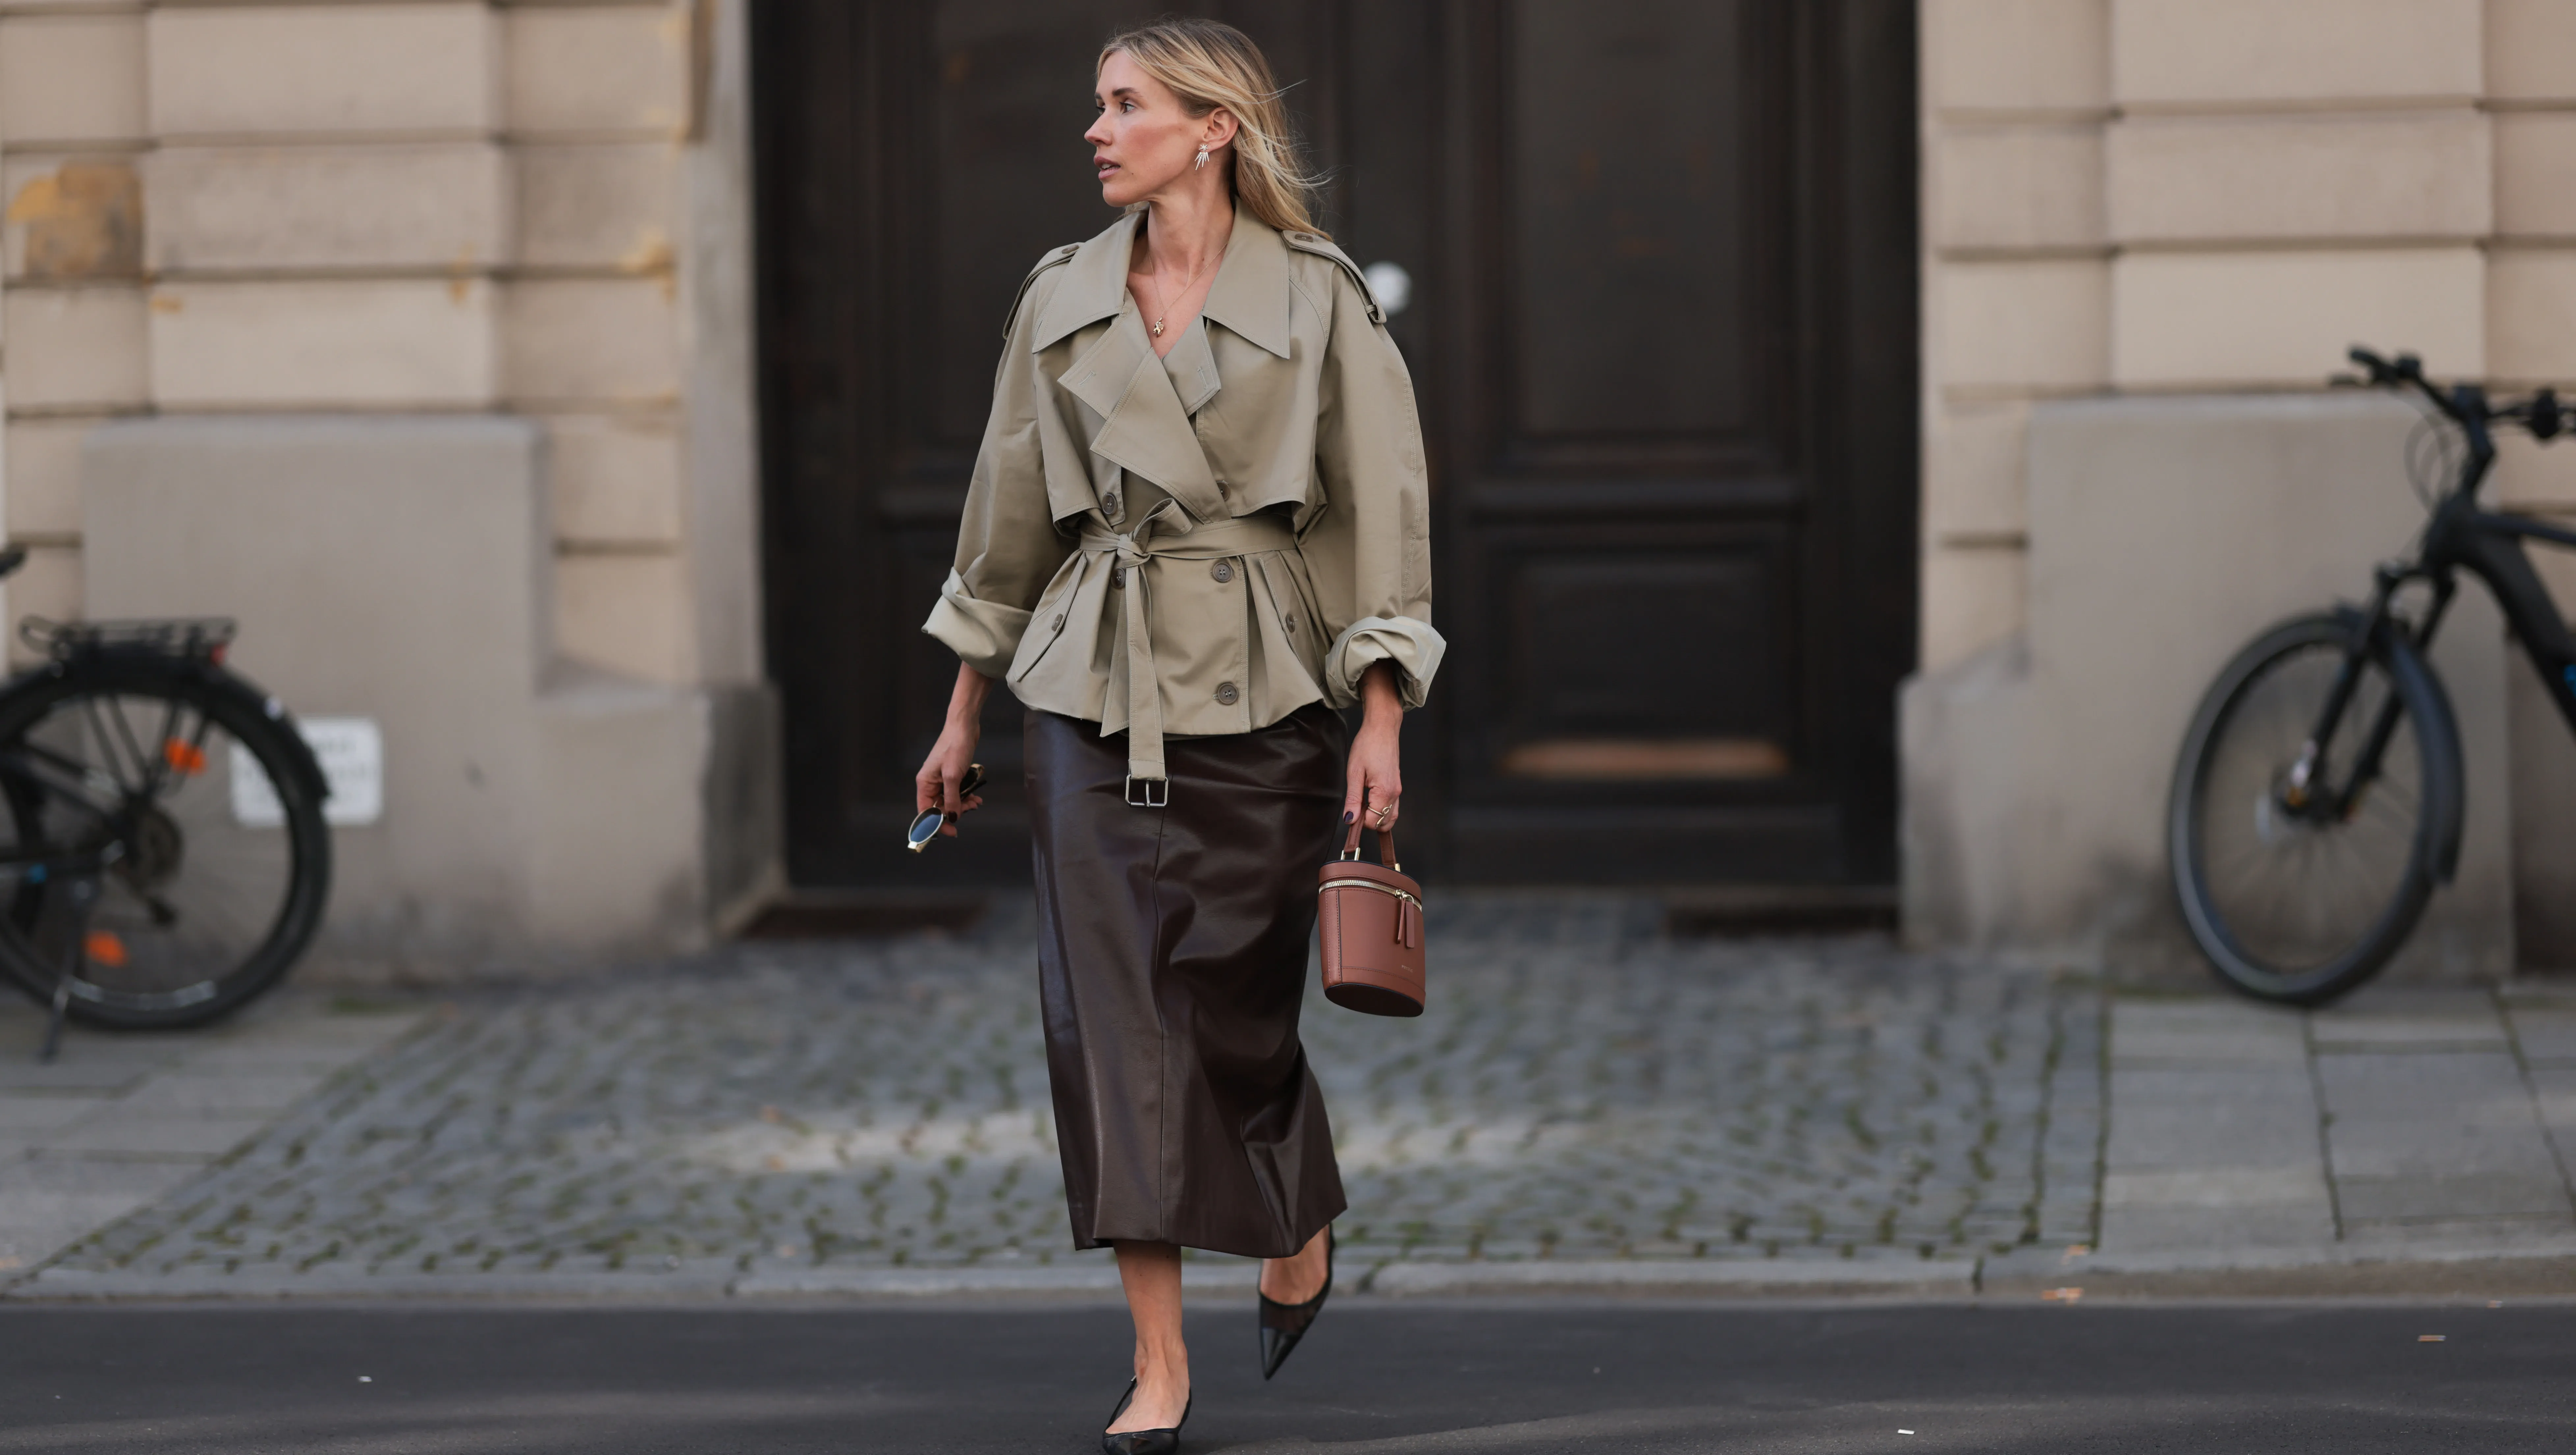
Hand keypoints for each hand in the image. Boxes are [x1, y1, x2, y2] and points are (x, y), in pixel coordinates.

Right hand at [915, 664, 992, 837]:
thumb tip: (953, 818)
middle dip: (955, 812)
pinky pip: (957, 792)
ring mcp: (942, 779)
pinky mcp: (952, 775)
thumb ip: (952, 799)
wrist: (964, 726)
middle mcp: (931, 783)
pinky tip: (977, 797)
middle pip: (940, 808)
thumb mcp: (954, 776)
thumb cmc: (955, 746)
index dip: (937, 824)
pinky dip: (966, 797)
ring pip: (951, 801)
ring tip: (976, 802)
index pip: (925, 812)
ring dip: (963, 805)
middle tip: (970, 809)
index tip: (952, 831)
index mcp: (925, 783)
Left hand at [1341, 661, 1403, 840]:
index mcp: (1385, 791)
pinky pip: (1392, 807)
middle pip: (1384, 823)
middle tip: (1356, 807)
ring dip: (1376, 817)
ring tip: (1362, 805)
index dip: (1360, 821)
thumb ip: (1353, 799)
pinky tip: (1370, 802)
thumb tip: (1350, 819)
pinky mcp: (1397, 786)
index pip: (1373, 822)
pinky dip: (1382, 811)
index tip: (1351, 811)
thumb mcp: (1354, 773)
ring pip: (1390, 817)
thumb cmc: (1367, 746)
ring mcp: (1398, 790)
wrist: (1382, 728)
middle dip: (1369, 821)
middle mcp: (1395, 793)